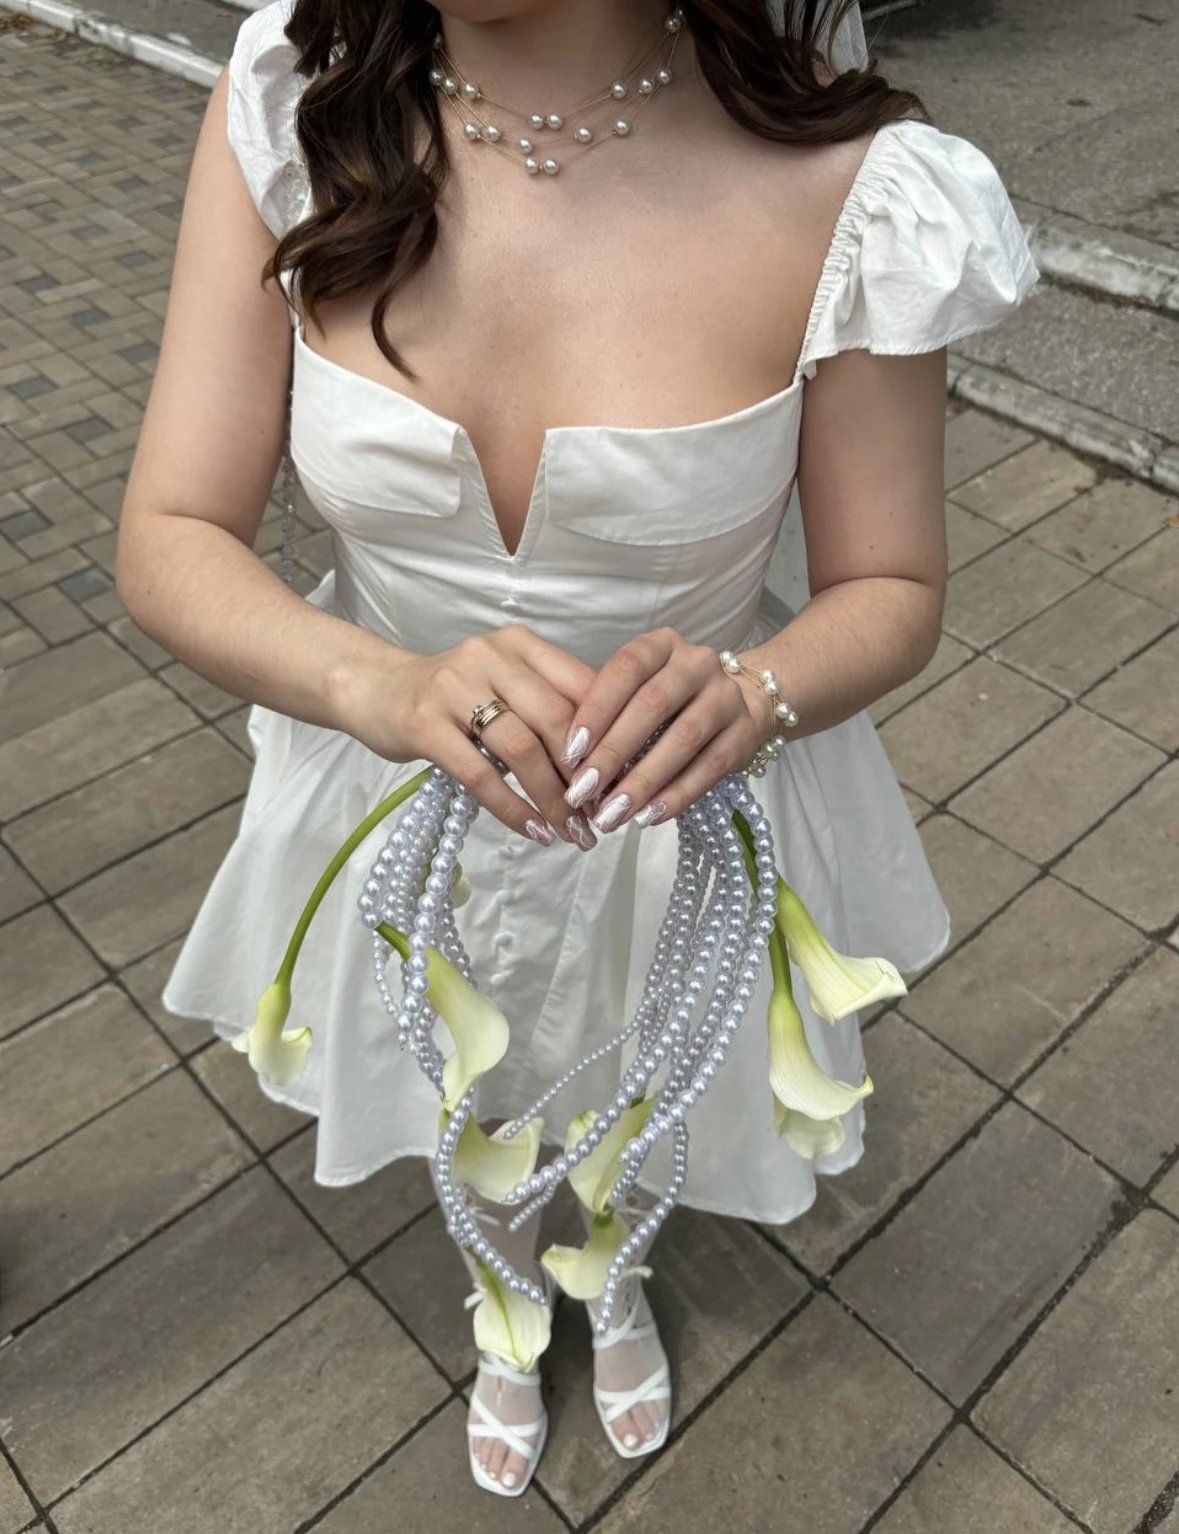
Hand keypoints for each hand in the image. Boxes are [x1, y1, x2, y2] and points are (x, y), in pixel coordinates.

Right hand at [340, 625, 598, 845]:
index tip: (626, 781)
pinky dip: (513, 809)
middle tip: (602, 815)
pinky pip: (479, 774)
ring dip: (554, 798)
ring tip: (572, 832)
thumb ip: (550, 704)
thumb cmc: (452, 694)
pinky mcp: (425, 724)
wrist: (374, 688)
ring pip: (522, 749)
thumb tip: (611, 758)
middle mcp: (491, 657)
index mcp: (520, 644)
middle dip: (586, 775)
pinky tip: (534, 831)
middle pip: (557, 720)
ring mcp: (454, 688)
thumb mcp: (505, 683)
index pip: (582, 688)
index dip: (611, 738)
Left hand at [559, 628, 774, 830]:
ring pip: (683, 740)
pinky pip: (709, 769)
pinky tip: (648, 817)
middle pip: (653, 706)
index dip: (597, 709)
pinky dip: (676, 796)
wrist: (741, 703)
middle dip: (613, 753)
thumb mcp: (638, 690)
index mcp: (663, 645)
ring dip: (643, 782)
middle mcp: (698, 663)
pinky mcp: (745, 734)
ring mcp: (727, 697)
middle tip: (583, 791)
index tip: (570, 752)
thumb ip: (608, 714)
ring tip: (612, 814)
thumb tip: (571, 764)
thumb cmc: (668, 701)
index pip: (626, 668)